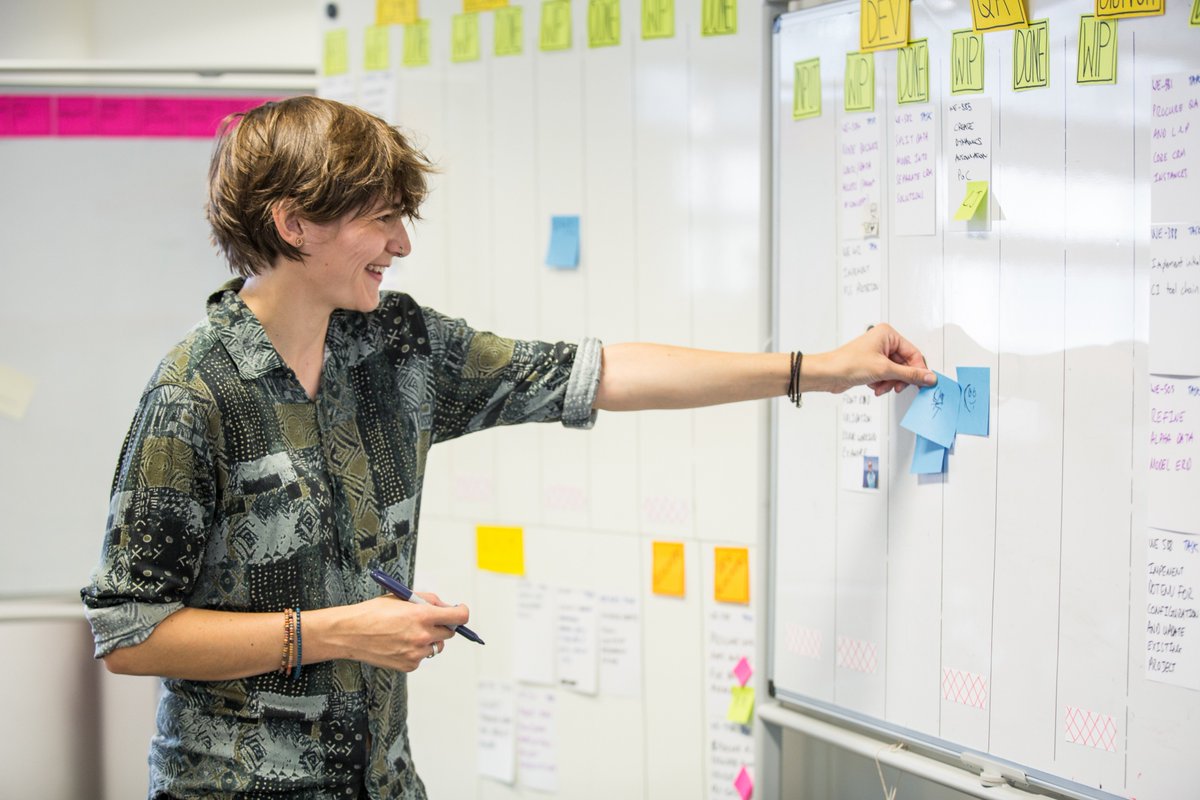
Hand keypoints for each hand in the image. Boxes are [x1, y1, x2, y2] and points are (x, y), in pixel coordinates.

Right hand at [341, 593, 469, 671]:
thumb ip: (427, 601)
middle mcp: (422, 636)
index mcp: (422, 615)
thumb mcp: (402, 597)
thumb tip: (445, 607)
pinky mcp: (409, 665)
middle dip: (443, 625)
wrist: (349, 633)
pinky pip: (422, 657)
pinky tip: (399, 643)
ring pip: (436, 646)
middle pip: (449, 633)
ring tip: (408, 633)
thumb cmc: (372, 613)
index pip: (459, 617)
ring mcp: (416, 653)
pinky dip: (416, 651)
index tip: (459, 610)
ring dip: (429, 639)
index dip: (462, 612)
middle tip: (429, 621)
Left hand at [813, 323, 935, 395]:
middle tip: (898, 387)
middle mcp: (883, 341)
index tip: (924, 383)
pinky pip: (886, 376)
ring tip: (880, 387)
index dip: (919, 370)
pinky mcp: (871, 365)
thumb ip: (910, 374)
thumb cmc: (848, 364)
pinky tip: (874, 386)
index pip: (914, 353)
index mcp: (888, 334)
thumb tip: (929, 377)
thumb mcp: (885, 370)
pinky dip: (882, 383)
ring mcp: (877, 353)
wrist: (827, 374)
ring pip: (896, 372)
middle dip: (899, 378)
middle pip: (905, 364)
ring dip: (890, 383)